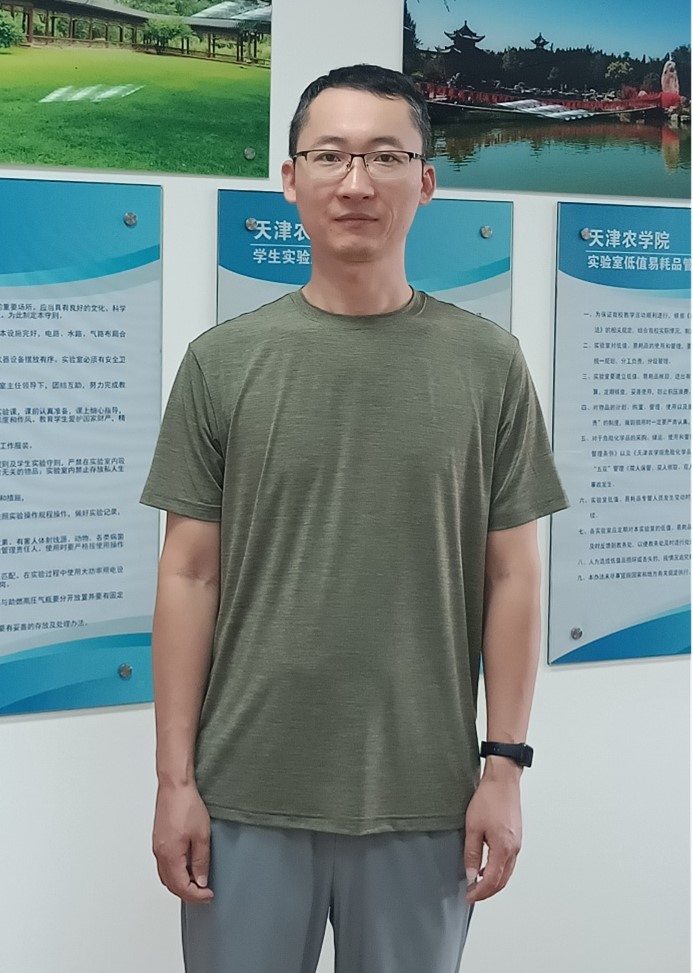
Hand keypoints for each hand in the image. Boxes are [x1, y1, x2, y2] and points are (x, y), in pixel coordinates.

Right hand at [153, 782, 213, 903]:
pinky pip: (164, 865)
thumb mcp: (202, 835)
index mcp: (170, 856)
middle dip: (188, 893)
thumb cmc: (186, 805)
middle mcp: (160, 854)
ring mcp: (157, 847)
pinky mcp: (159, 840)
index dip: (196, 896)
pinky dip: (175, 872)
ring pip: (166, 876)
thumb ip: (201, 861)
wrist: (174, 786)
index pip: (181, 887)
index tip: (208, 895)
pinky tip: (187, 867)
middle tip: (204, 893)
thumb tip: (200, 881)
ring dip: (180, 883)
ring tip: (197, 882)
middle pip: (171, 885)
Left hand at [463, 765, 521, 903]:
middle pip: (502, 881)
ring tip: (477, 884)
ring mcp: (517, 843)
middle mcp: (514, 849)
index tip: (469, 896)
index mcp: (504, 848)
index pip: (492, 881)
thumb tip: (471, 874)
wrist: (503, 780)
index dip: (479, 893)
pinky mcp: (516, 837)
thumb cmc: (489, 798)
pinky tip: (487, 867)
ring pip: (507, 873)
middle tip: (472, 894)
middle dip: (487, 892)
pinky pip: (509, 862)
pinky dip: (499, 870)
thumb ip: (472, 854)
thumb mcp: (473, 827)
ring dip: (493, 882)